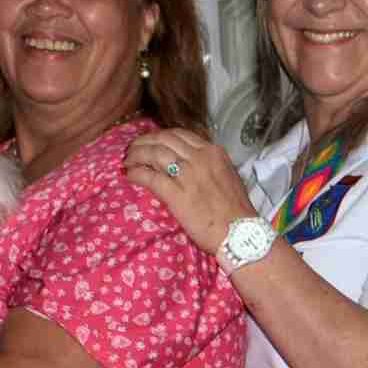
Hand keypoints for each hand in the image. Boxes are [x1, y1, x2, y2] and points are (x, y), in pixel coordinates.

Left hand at [124, 131, 259, 255]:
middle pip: (163, 140)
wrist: (240, 233)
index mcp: (213, 152)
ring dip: (136, 155)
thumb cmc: (237, 210)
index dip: (160, 136)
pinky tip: (130, 175)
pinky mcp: (176, 194)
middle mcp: (199, 158)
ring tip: (128, 161)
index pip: (179, 134)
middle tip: (133, 149)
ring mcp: (187, 175)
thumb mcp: (228, 176)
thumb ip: (211, 164)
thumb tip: (194, 162)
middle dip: (144, 142)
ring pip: (154, 154)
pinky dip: (137, 173)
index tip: (150, 142)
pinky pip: (150, 177)